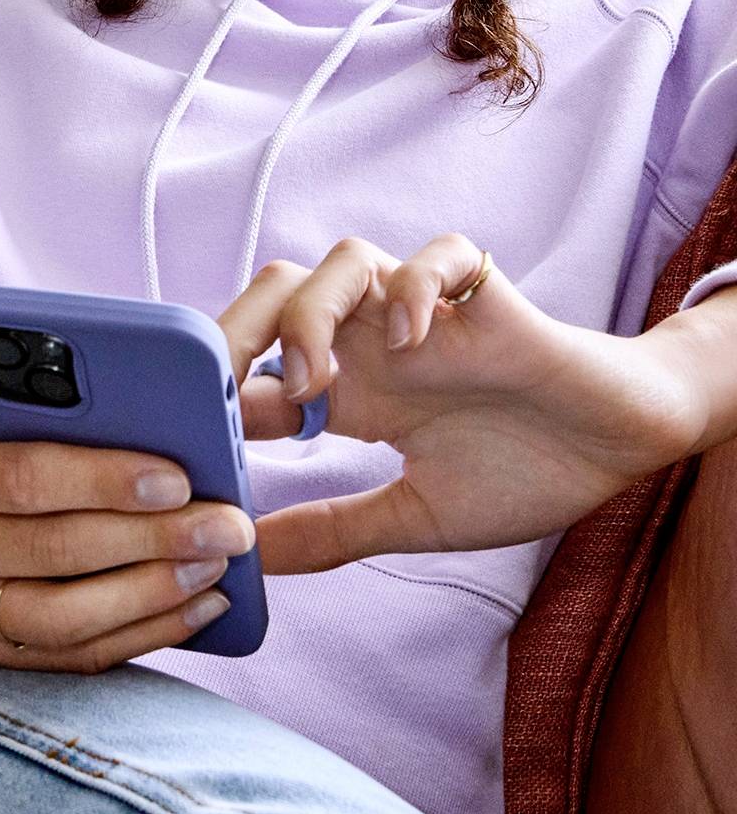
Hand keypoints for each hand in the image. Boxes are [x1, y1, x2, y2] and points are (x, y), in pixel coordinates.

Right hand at [0, 332, 254, 672]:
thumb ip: (2, 353)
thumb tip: (52, 336)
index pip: (20, 477)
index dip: (102, 480)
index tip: (178, 476)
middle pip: (49, 552)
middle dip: (150, 539)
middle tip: (228, 526)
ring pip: (59, 618)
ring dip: (150, 595)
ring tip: (217, 567)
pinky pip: (68, 655)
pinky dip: (139, 636)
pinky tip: (196, 607)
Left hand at [221, 236, 701, 573]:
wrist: (621, 448)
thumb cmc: (522, 472)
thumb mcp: (416, 517)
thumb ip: (335, 529)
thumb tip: (247, 558)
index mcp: (349, 393)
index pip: (255, 368)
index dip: (213, 392)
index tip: (191, 438)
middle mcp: (374, 344)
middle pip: (279, 292)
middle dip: (239, 328)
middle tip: (225, 391)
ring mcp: (427, 318)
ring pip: (344, 261)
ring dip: (314, 311)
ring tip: (316, 380)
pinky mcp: (488, 302)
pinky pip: (442, 256)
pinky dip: (418, 286)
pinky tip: (412, 340)